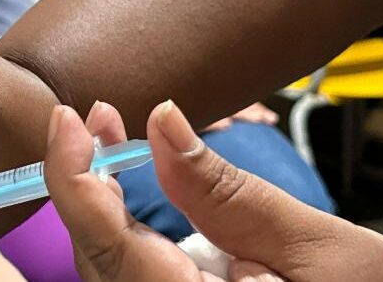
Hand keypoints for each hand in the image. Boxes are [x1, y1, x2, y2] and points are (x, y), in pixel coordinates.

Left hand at [45, 101, 382, 281]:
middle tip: (94, 117)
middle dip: (84, 180)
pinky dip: (120, 222)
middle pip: (99, 257)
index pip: (110, 249)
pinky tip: (122, 180)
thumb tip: (164, 120)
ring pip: (109, 264)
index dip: (75, 182)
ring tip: (105, 132)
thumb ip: (226, 193)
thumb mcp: (315, 245)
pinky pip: (132, 270)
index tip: (67, 119)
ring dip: (98, 197)